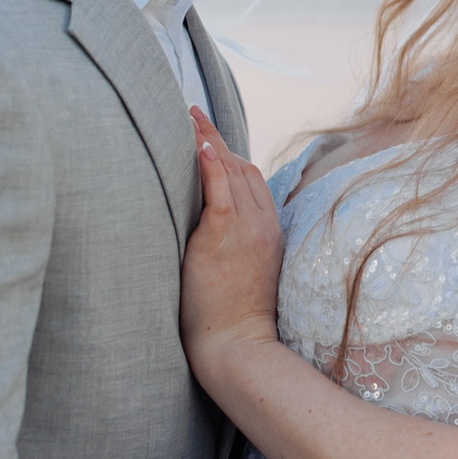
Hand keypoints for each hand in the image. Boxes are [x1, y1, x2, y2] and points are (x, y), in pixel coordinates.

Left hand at [179, 107, 284, 379]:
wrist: (238, 345)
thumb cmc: (235, 319)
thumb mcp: (248, 274)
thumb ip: (238, 245)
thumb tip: (212, 231)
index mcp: (269, 231)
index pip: (253, 179)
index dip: (231, 153)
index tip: (212, 135)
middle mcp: (262, 225)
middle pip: (242, 169)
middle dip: (217, 138)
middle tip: (193, 113)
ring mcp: (245, 231)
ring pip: (231, 174)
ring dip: (209, 141)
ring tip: (188, 117)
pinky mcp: (223, 241)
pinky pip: (221, 195)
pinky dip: (212, 167)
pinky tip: (200, 146)